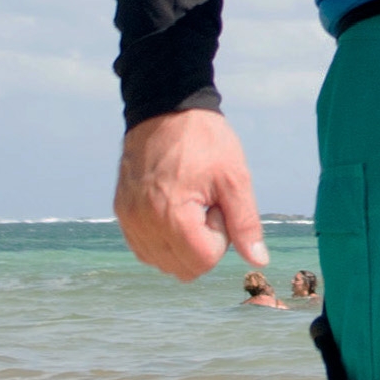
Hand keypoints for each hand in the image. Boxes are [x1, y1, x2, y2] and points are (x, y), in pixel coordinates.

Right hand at [112, 109, 266, 282]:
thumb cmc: (204, 140)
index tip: (217, 206)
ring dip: (182, 246)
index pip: (204, 261)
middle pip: (183, 269)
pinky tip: (174, 214)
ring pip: (162, 263)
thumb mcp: (235, 179)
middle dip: (202, 245)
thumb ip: (246, 224)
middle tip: (204, 207)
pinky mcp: (121, 212)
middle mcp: (143, 223)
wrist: (166, 109)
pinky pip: (143, 249)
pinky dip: (162, 242)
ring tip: (188, 206)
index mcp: (172, 215)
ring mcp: (129, 219)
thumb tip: (258, 261)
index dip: (220, 238)